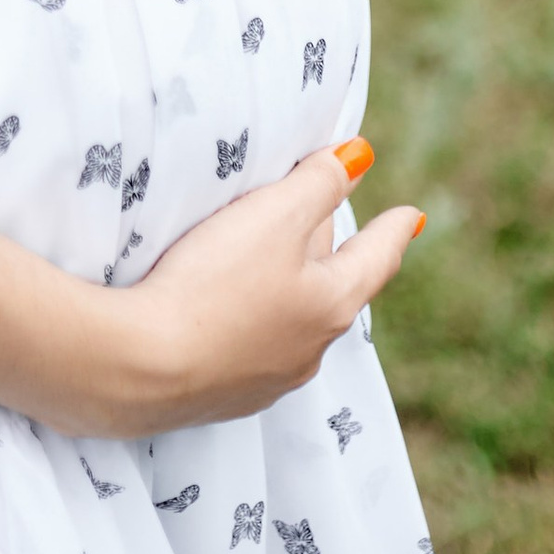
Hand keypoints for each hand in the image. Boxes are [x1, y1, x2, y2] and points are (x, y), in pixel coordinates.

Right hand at [88, 142, 424, 437]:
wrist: (141, 370)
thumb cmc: (214, 284)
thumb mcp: (273, 217)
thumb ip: (318, 183)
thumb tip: (359, 157)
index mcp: (330, 304)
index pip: (375, 257)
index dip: (392, 230)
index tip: (412, 215)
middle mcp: (307, 349)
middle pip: (332, 288)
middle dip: (334, 257)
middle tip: (331, 225)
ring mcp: (264, 379)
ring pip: (292, 322)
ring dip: (290, 293)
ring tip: (277, 269)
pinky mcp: (221, 396)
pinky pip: (250, 348)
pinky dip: (249, 323)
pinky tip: (226, 315)